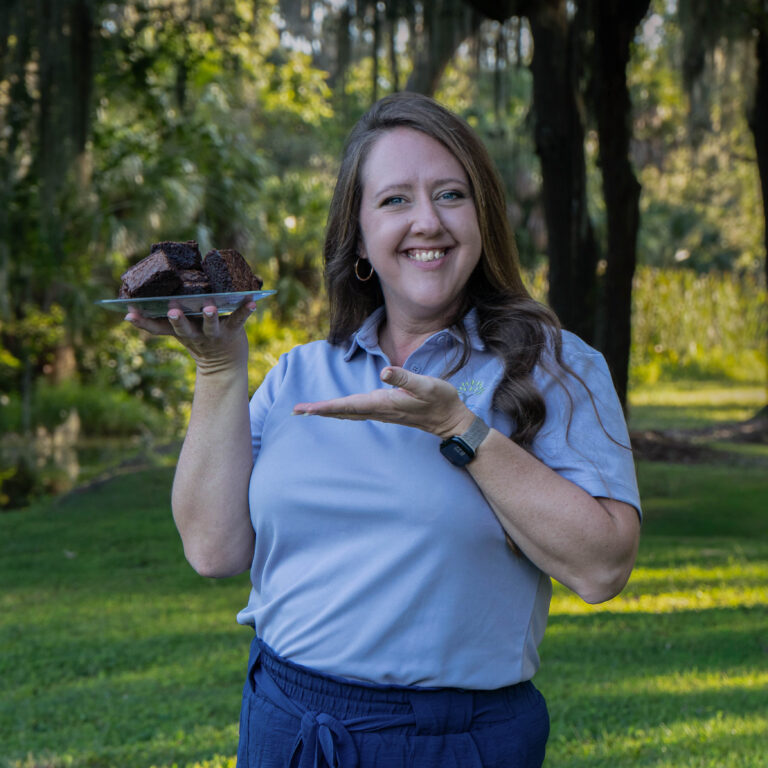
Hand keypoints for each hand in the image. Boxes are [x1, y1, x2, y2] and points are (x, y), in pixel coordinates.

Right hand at [125, 300, 255, 374]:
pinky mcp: (233, 331)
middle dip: (177, 320)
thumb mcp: (176, 332)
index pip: (157, 328)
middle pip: (184, 328)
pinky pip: (239, 319)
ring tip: (209, 307)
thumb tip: (126, 312)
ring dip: (210, 316)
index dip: (143, 322)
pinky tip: (252, 301)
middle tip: (172, 310)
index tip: (129, 312)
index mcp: (180, 332)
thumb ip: (155, 322)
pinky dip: (245, 310)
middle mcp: (195, 334)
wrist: (224, 366)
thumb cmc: (198, 341)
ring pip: (211, 325)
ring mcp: (214, 334)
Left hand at [293, 366, 475, 438]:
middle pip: (341, 411)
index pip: (347, 405)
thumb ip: (404, 377)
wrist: (450, 420)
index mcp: (382, 403)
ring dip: (327, 412)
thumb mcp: (426, 384)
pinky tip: (335, 410)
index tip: (305, 409)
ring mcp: (381, 412)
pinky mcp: (385, 411)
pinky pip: (356, 412)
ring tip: (308, 411)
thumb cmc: (440, 400)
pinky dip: (341, 411)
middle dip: (318, 411)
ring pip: (347, 413)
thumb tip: (383, 371)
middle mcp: (378, 410)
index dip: (325, 407)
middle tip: (295, 411)